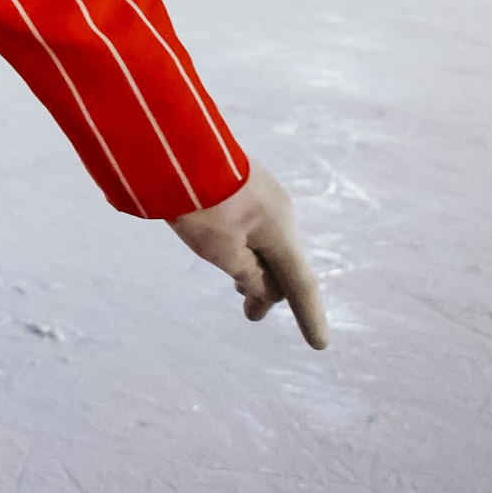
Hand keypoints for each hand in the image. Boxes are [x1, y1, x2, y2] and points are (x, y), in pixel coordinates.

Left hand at [169, 166, 327, 349]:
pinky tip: (228, 247)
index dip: (309, 317)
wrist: (172, 146)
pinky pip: (254, 222)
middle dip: (268, 289)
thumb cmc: (198, 203)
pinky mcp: (244, 181)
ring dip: (254, 266)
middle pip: (281, 261)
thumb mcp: (222, 251)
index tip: (319, 346)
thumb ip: (249, 274)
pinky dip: (246, 244)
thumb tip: (266, 286)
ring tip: (238, 285)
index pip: (300, 285)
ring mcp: (264, 193)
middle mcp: (282, 212)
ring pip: (265, 241)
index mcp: (283, 232)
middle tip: (250, 314)